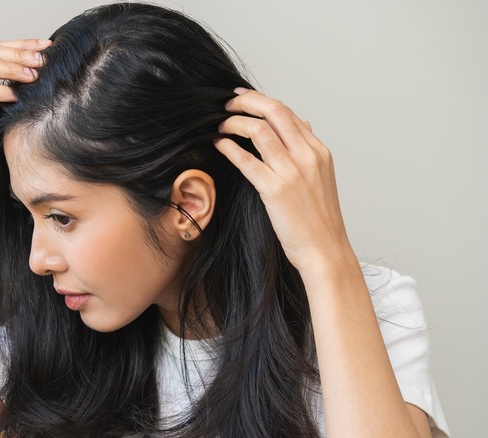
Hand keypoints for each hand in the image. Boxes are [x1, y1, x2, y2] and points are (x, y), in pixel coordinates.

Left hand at [215, 88, 352, 273]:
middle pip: (274, 112)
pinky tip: (218, 144)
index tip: (242, 97)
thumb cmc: (320, 220)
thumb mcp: (322, 177)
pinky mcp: (275, 190)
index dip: (261, 100)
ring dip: (234, 122)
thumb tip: (302, 123)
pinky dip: (229, 147)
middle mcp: (308, 156)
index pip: (287, 113)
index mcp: (319, 151)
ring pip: (259, 130)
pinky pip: (247, 160)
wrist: (326, 251)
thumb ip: (309, 149)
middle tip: (227, 104)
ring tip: (220, 125)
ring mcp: (292, 172)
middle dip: (246, 101)